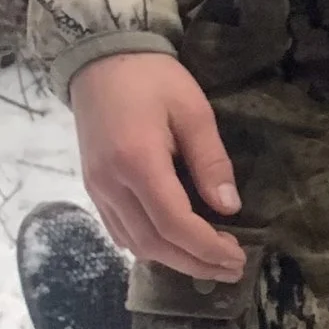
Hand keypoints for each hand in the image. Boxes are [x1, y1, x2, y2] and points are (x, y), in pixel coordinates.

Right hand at [71, 50, 246, 280]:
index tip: (236, 257)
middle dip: (194, 263)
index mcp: (137, 162)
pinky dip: (148, 246)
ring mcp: (96, 188)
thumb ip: (210, 160)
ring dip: (172, 260)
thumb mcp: (193, 110)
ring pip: (134, 243)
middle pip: (153, 243)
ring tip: (208, 263)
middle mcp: (110, 183)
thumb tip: (228, 208)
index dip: (206, 248)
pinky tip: (173, 247)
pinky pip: (118, 231)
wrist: (100, 59)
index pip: (174, 224)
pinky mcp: (92, 187)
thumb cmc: (152, 78)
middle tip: (231, 269)